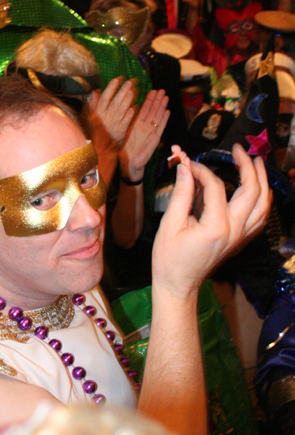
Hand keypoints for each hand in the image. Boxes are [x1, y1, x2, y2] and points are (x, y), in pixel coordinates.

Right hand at [87, 77, 136, 148]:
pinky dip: (130, 114)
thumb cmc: (93, 132)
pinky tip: (135, 107)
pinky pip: (126, 121)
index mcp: (97, 113)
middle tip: (130, 82)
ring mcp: (114, 124)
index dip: (111, 88)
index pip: (105, 97)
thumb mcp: (87, 117)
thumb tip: (94, 92)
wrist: (98, 151)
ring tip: (134, 90)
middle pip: (115, 101)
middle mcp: (106, 117)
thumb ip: (91, 104)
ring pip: (122, 110)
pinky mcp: (120, 131)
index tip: (117, 79)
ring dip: (128, 100)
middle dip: (123, 90)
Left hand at [119, 89, 168, 179]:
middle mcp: (145, 127)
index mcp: (137, 125)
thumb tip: (124, 109)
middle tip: (161, 90)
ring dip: (161, 107)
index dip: (148, 100)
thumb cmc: (126, 150)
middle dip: (157, 100)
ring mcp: (151, 132)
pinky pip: (160, 127)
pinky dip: (164, 119)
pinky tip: (167, 111)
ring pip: (157, 116)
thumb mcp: (124, 133)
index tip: (151, 91)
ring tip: (165, 97)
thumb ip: (126, 121)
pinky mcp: (155, 139)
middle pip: (153, 111)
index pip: (144, 109)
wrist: (130, 163)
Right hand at [152, 143, 270, 299]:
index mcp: (216, 227)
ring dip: (262, 182)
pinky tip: (257, 190)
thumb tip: (185, 167)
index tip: (187, 163)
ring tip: (256, 163)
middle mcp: (234, 231)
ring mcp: (240, 238)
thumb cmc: (170, 258)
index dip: (201, 170)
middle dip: (247, 166)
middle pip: (252, 192)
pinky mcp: (240, 241)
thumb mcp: (170, 224)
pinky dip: (262, 201)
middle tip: (238, 150)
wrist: (178, 284)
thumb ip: (181, 194)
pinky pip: (260, 218)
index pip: (216, 187)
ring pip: (263, 205)